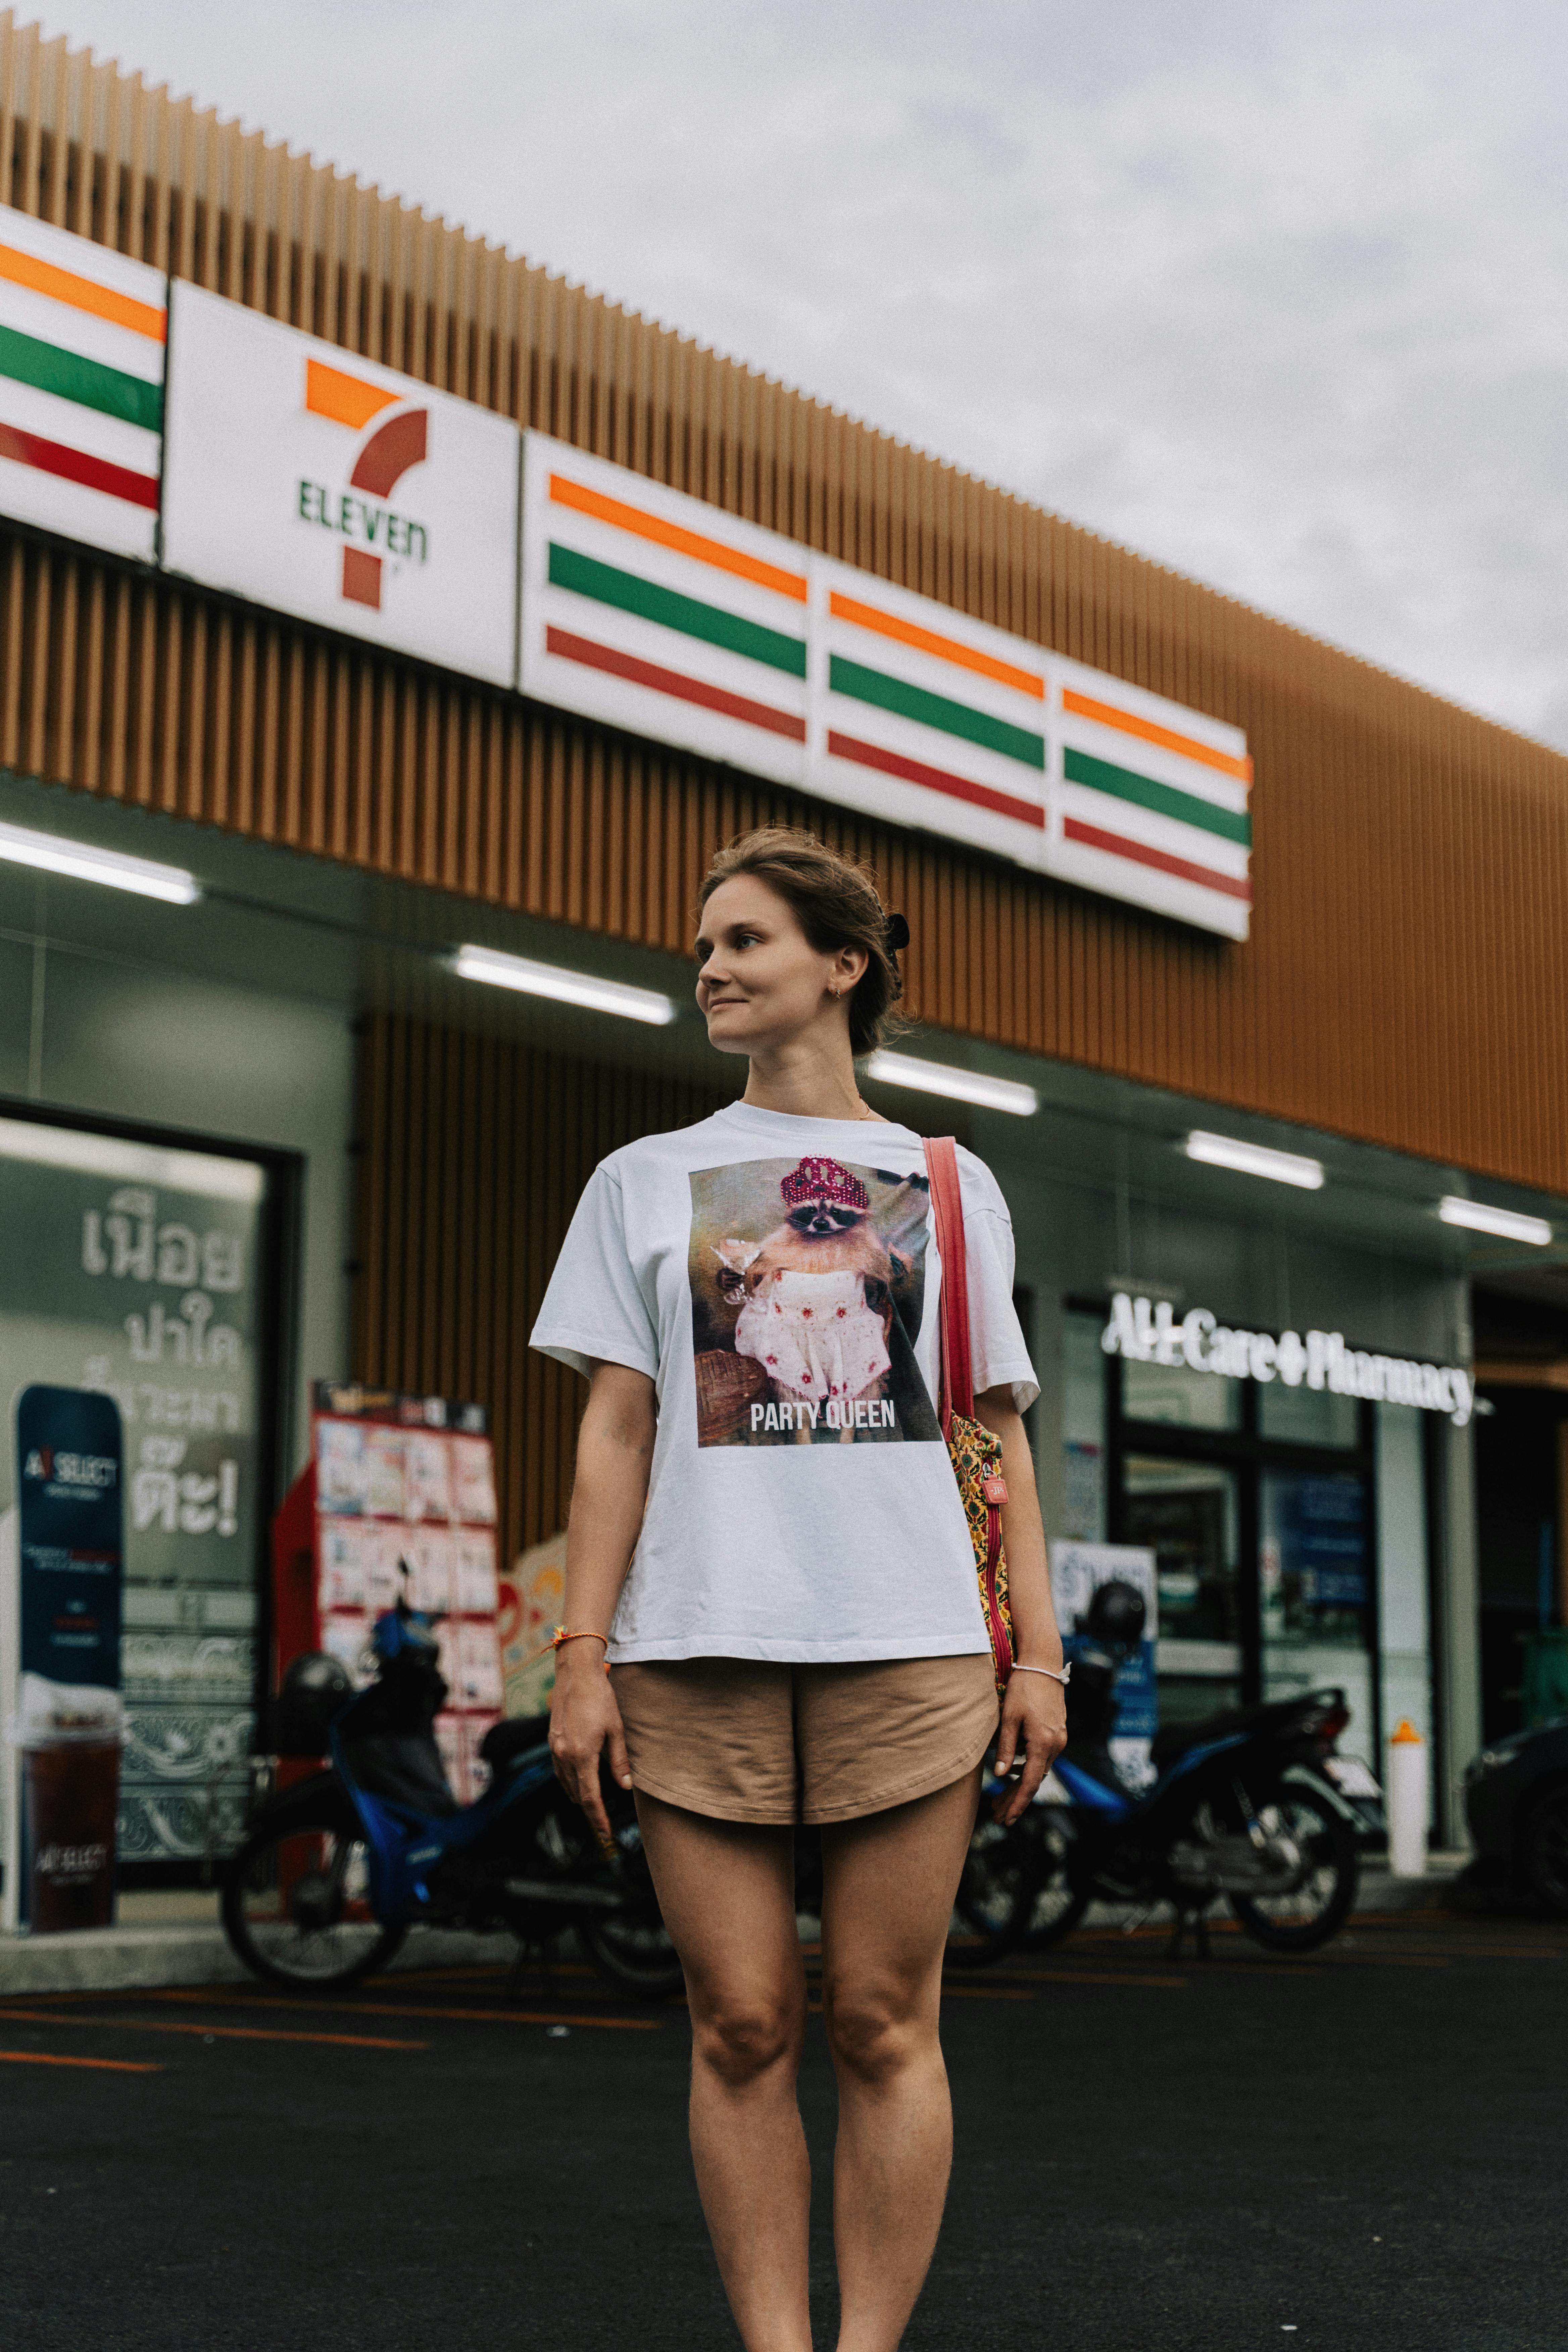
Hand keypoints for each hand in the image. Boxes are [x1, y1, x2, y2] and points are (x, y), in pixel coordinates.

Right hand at [547, 1644, 631, 1843]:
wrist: (576, 1674)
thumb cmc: (600, 1699)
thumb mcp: (616, 1729)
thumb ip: (619, 1760)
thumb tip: (625, 1786)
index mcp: (582, 1755)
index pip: (590, 1797)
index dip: (598, 1818)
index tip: (605, 1833)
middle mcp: (564, 1755)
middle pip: (576, 1794)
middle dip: (589, 1810)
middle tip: (603, 1823)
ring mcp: (555, 1748)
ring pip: (566, 1783)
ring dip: (579, 1796)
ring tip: (593, 1806)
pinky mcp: (552, 1740)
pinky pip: (559, 1770)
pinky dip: (569, 1780)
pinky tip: (579, 1781)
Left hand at [992, 1668, 1066, 1826]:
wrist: (1043, 1665)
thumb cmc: (1023, 1688)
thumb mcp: (1009, 1718)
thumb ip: (1007, 1748)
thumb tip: (1001, 1775)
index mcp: (1044, 1743)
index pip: (1031, 1783)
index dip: (1018, 1803)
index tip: (1007, 1819)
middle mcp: (1056, 1744)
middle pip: (1035, 1781)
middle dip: (1016, 1800)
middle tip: (998, 1817)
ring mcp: (1059, 1739)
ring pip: (1039, 1770)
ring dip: (1021, 1786)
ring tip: (999, 1800)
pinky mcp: (1057, 1732)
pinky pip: (1043, 1758)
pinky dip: (1029, 1769)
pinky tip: (1014, 1773)